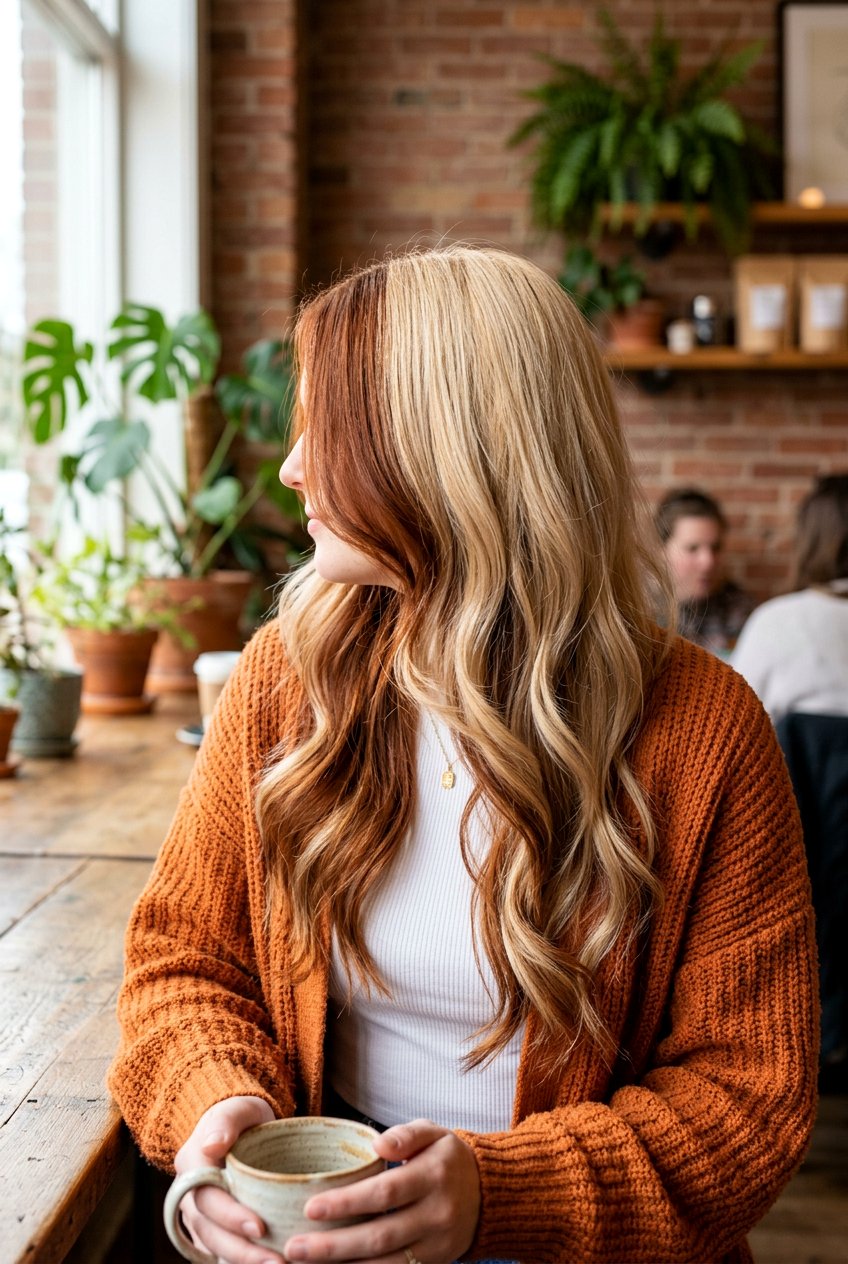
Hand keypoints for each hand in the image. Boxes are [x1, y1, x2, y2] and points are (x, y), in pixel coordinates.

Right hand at [174, 1095, 278, 1263]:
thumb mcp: (240, 1108)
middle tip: (276, 1261)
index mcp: (192, 1163)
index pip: (207, 1197)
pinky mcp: (212, 1227)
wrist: (239, 1128)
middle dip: (241, 1251)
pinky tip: (266, 1263)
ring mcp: (198, 1214)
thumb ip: (226, 1121)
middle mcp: (188, 1193)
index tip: (260, 1228)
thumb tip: (212, 1145)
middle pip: (209, 1231)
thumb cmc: (243, 1116)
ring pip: (213, 1247)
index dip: (230, 1217)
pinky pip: (221, 1251)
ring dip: (243, 1261)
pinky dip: (240, 1261)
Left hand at [284, 1119, 480, 1263]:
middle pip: (379, 1236)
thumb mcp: (434, 1133)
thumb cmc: (448, 1158)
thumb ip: (406, 1134)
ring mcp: (437, 1246)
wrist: (492, 1194)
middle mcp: (437, 1215)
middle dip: (333, 1247)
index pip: (385, 1192)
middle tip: (293, 1248)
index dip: (347, 1202)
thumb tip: (378, 1141)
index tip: (310, 1207)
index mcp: (433, 1176)